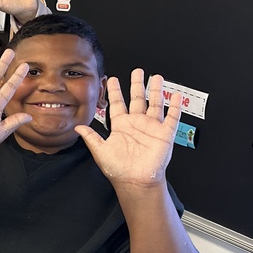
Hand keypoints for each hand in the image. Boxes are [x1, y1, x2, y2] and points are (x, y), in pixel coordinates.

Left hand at [76, 70, 177, 185]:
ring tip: (157, 77)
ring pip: (155, 104)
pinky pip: (171, 118)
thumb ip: (90, 137)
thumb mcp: (100, 151)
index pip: (118, 103)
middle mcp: (136, 124)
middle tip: (137, 71)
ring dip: (157, 91)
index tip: (112, 79)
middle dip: (137, 84)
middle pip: (138, 99)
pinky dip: (174, 107)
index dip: (115, 91)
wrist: (135, 181)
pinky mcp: (164, 134)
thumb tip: (77, 127)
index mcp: (121, 126)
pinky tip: (175, 96)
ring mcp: (151, 128)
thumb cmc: (118, 169)